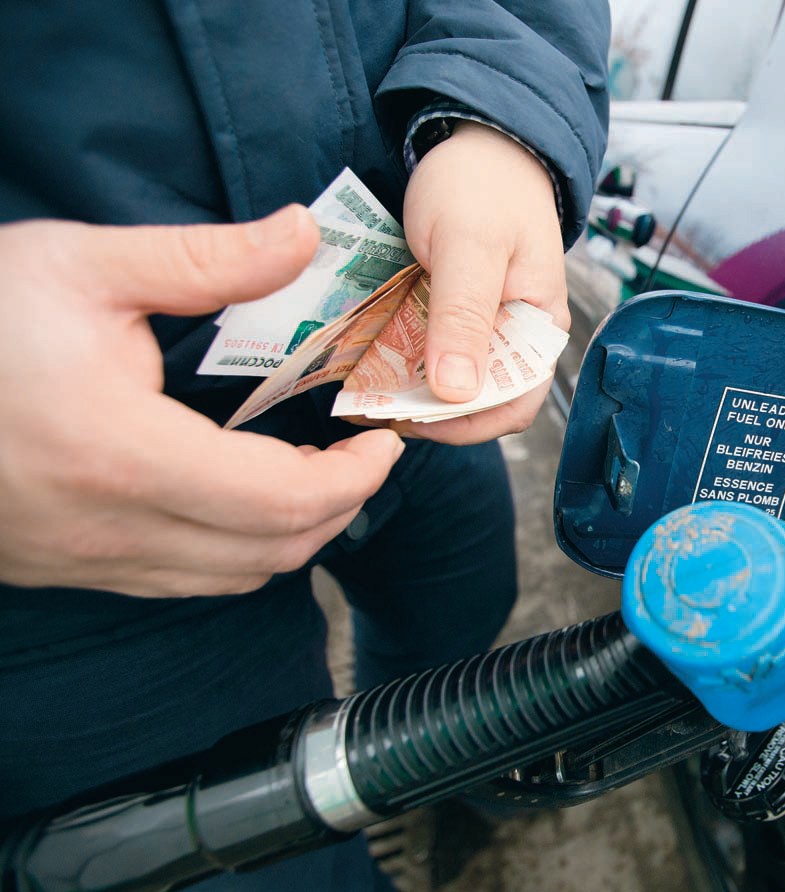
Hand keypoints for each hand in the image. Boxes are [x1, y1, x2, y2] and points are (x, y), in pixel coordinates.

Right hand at [0, 208, 404, 597]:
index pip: (286, 502)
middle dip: (342, 507)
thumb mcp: (80, 265)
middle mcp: (110, 526)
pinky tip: (243, 501)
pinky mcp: (65, 566)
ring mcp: (84, 558)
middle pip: (273, 552)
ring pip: (232, 579)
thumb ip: (205, 259)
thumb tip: (304, 233)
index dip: (356, 478)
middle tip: (361, 454)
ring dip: (294, 535)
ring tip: (318, 475)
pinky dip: (237, 552)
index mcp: (125, 454)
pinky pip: (181, 581)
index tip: (381, 438)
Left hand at [400, 120, 567, 443]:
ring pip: (451, 383)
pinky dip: (404, 363)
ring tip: (366, 387)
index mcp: (540, 330)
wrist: (476, 140)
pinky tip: (373, 358)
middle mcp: (516, 338)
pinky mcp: (455, 315)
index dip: (463, 423)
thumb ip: (464, 318)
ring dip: (411, 391)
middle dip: (429, 412)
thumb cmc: (482, 186)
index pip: (511, 405)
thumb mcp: (470, 247)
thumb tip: (455, 395)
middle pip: (478, 402)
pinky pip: (432, 355)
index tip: (406, 417)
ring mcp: (484, 327)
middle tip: (373, 405)